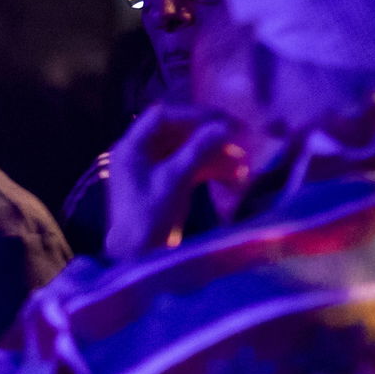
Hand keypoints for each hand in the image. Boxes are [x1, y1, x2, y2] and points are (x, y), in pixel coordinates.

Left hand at [103, 103, 247, 262]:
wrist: (139, 258)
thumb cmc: (149, 216)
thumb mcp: (174, 180)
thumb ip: (198, 149)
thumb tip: (225, 126)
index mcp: (131, 147)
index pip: (162, 116)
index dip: (194, 115)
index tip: (224, 121)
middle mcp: (139, 154)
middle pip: (178, 132)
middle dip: (209, 136)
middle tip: (241, 136)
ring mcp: (153, 169)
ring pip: (187, 151)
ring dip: (215, 154)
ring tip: (243, 163)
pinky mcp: (166, 184)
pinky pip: (190, 168)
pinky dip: (211, 170)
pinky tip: (235, 178)